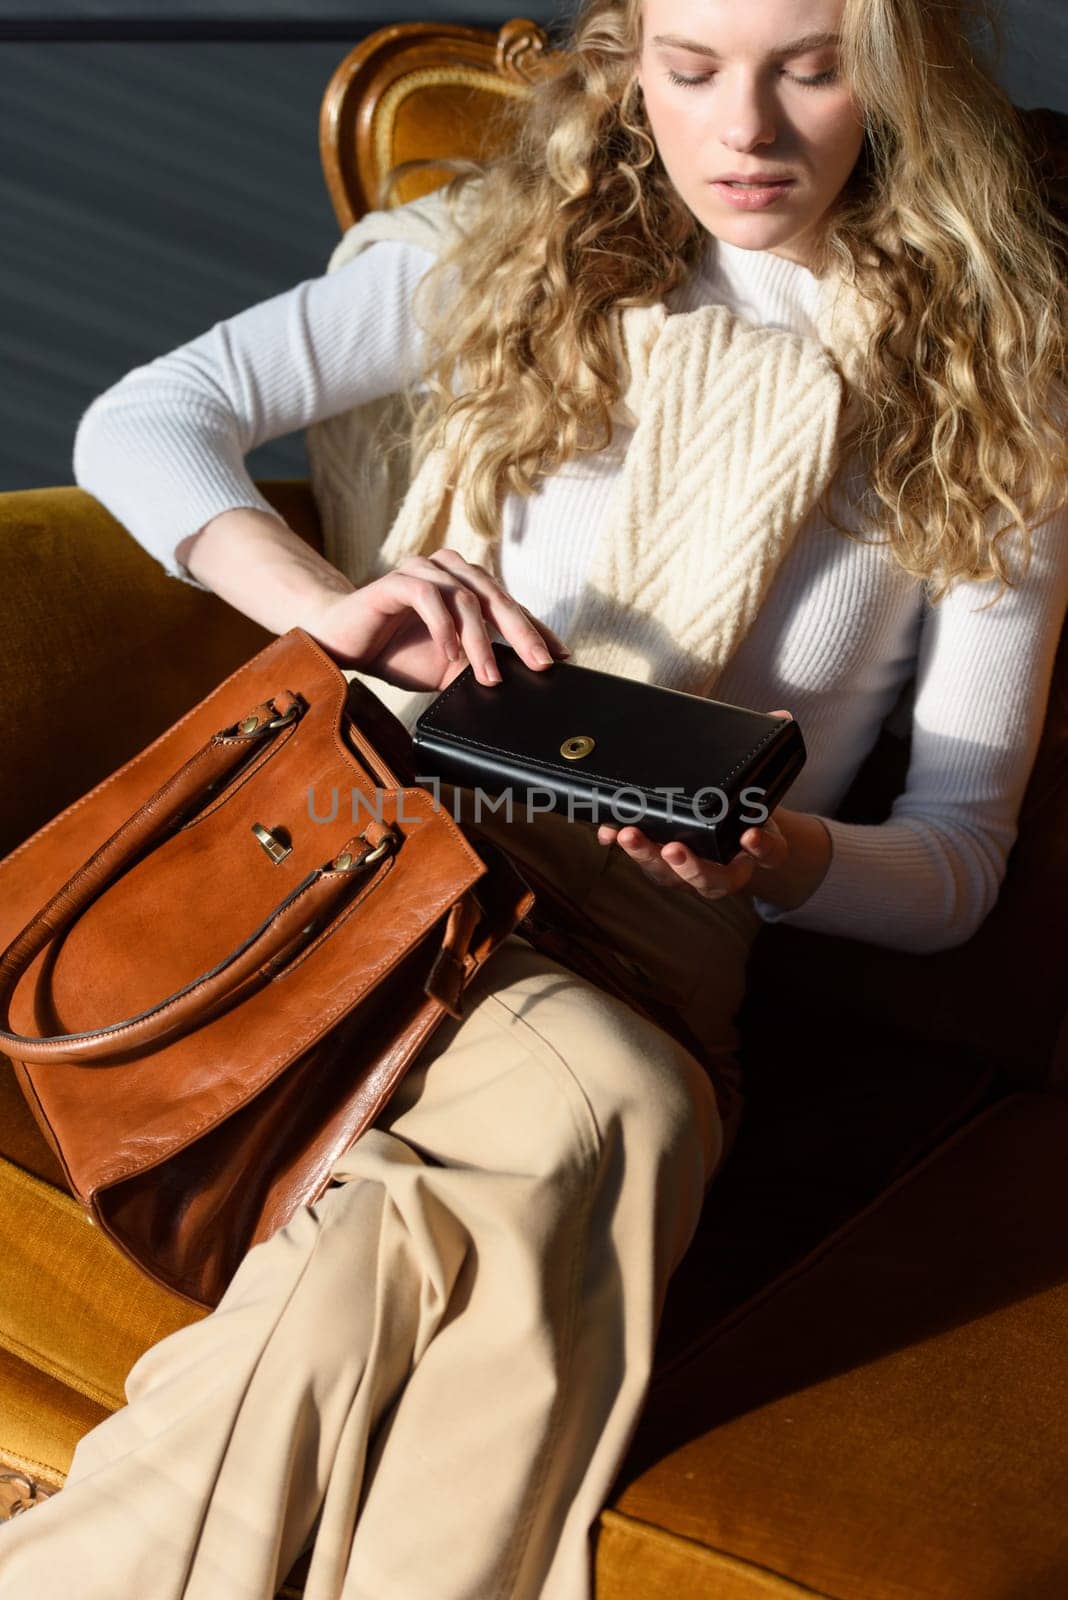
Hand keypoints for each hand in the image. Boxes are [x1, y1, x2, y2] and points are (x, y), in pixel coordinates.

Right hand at [300, 550, 569, 691]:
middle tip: (540, 663)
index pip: (509, 606)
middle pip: (495, 596)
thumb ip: (476, 667)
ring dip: (479, 640)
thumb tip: (513, 686)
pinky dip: (443, 628)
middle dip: (521, 632)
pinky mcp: (396, 580)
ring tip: (488, 675)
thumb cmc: (396, 653)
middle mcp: (449, 571)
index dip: (536, 629)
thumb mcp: (447, 668)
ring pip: (465, 598)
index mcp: (465, 586)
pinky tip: (449, 655)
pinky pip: (428, 597)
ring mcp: (423, 572)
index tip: (561, 657)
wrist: (342, 645)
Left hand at [596, 710, 792, 901]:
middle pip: (709, 879)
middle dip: (690, 865)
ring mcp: (687, 871)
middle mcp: (723, 870)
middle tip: (673, 848)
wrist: (727, 834)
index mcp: (756, 851)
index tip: (750, 835)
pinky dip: (621, 845)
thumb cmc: (740, 809)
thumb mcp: (758, 786)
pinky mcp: (658, 863)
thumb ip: (765, 751)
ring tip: (628, 833)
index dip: (761, 848)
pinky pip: (640, 858)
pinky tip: (607, 829)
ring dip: (645, 856)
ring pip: (668, 875)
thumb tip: (781, 713)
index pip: (768, 855)